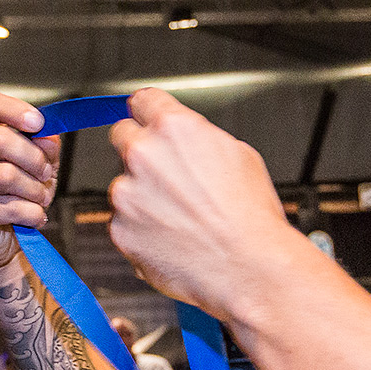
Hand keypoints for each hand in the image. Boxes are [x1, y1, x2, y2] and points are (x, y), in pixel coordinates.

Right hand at [0, 90, 59, 274]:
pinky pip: (7, 206)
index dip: (14, 110)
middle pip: (0, 139)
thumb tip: (48, 136)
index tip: (38, 123)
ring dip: (35, 190)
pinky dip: (31, 213)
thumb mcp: (38, 163)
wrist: (2, 236)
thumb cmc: (16, 194)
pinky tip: (32, 215)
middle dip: (34, 158)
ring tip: (40, 198)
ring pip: (6, 175)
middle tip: (46, 174)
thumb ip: (45, 145)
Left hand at [107, 89, 304, 316]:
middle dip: (140, 150)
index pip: (142, 101)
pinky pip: (124, 222)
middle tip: (167, 175)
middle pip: (122, 136)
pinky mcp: (120, 230)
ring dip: (143, 196)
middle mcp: (143, 155)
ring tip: (182, 218)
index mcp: (173, 128)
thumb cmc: (250, 217)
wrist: (248, 268)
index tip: (147, 120)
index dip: (148, 113)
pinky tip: (174, 238)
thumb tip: (184, 140)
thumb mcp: (238, 155)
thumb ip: (198, 138)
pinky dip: (142, 229)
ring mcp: (127, 195)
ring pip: (124, 185)